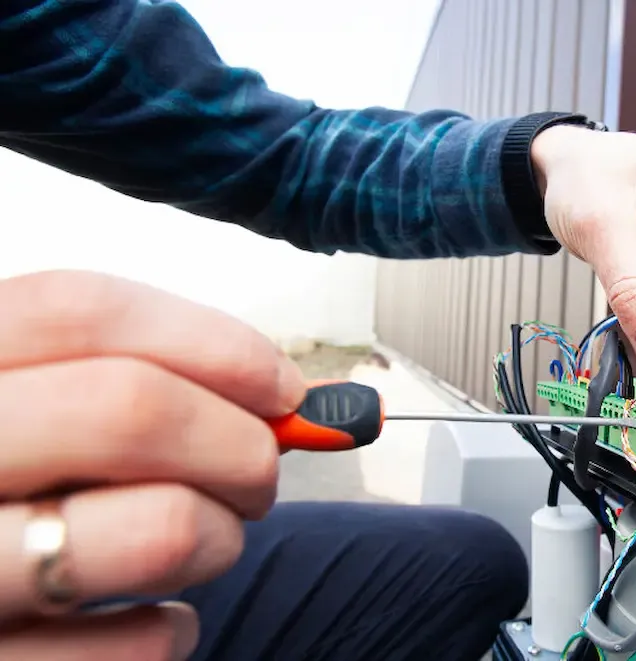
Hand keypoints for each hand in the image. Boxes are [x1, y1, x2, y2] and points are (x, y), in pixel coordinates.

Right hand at [0, 270, 305, 659]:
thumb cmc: (5, 498)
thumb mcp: (28, 419)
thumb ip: (132, 387)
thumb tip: (292, 396)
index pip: (78, 312)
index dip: (212, 342)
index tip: (282, 389)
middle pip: (131, 409)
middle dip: (240, 443)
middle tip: (258, 478)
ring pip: (161, 529)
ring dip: (221, 536)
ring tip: (204, 545)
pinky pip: (140, 645)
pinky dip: (175, 629)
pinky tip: (152, 619)